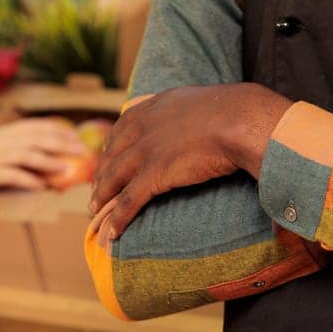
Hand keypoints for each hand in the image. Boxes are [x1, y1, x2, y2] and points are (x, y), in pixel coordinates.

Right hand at [0, 118, 85, 205]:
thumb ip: (12, 151)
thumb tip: (43, 158)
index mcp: (2, 132)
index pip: (36, 126)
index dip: (58, 130)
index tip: (76, 137)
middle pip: (36, 138)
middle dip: (61, 143)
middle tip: (80, 151)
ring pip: (27, 155)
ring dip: (49, 161)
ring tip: (66, 168)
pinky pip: (11, 175)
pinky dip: (28, 180)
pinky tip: (41, 186)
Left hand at [89, 83, 290, 243]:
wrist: (237, 119)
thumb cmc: (231, 111)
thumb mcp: (200, 101)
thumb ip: (187, 110)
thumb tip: (197, 116)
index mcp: (153, 107)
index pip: (121, 127)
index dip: (111, 146)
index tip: (106, 157)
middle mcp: (143, 127)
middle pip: (112, 154)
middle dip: (101, 174)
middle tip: (96, 189)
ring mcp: (145, 150)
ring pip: (114, 177)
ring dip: (102, 196)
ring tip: (95, 210)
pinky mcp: (154, 174)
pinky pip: (129, 200)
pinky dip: (119, 217)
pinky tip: (113, 230)